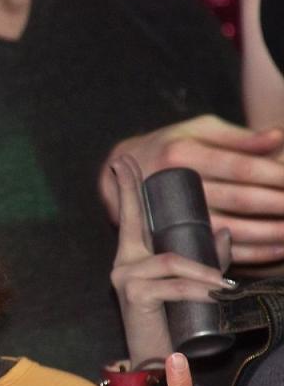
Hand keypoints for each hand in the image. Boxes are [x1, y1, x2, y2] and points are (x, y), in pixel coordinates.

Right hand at [99, 115, 283, 263]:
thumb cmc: (167, 148)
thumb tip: (278, 138)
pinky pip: (213, 251)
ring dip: (269, 233)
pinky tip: (275, 250)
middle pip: (239, 199)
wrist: (117, 174)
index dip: (276, 175)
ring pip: (229, 229)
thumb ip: (237, 137)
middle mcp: (172, 185)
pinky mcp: (167, 238)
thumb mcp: (197, 131)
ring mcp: (170, 215)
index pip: (240, 167)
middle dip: (279, 204)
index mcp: (182, 153)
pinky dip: (249, 254)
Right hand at [109, 155, 229, 365]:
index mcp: (134, 259)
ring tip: (225, 283)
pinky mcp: (134, 295)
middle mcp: (123, 263)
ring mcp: (125, 278)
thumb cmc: (170, 324)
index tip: (123, 162)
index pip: (131, 218)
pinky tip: (215, 294)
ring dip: (202, 270)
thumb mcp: (190, 286)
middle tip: (127, 161)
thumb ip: (206, 259)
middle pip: (130, 220)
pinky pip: (172, 284)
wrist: (156, 363)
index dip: (126, 188)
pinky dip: (197, 288)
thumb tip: (224, 231)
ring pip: (170, 260)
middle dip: (129, 190)